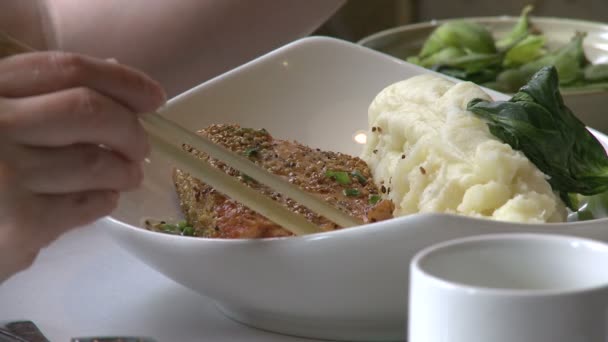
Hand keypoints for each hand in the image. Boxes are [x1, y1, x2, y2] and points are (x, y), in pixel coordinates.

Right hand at [0, 52, 164, 281]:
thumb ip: (41, 95)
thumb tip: (116, 72)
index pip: (66, 69)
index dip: (122, 81)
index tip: (154, 96)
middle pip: (89, 112)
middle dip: (130, 130)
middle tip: (140, 146)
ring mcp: (5, 175)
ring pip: (95, 163)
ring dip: (124, 171)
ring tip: (127, 175)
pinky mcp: (20, 223)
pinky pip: (86, 205)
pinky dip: (104, 201)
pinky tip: (103, 198)